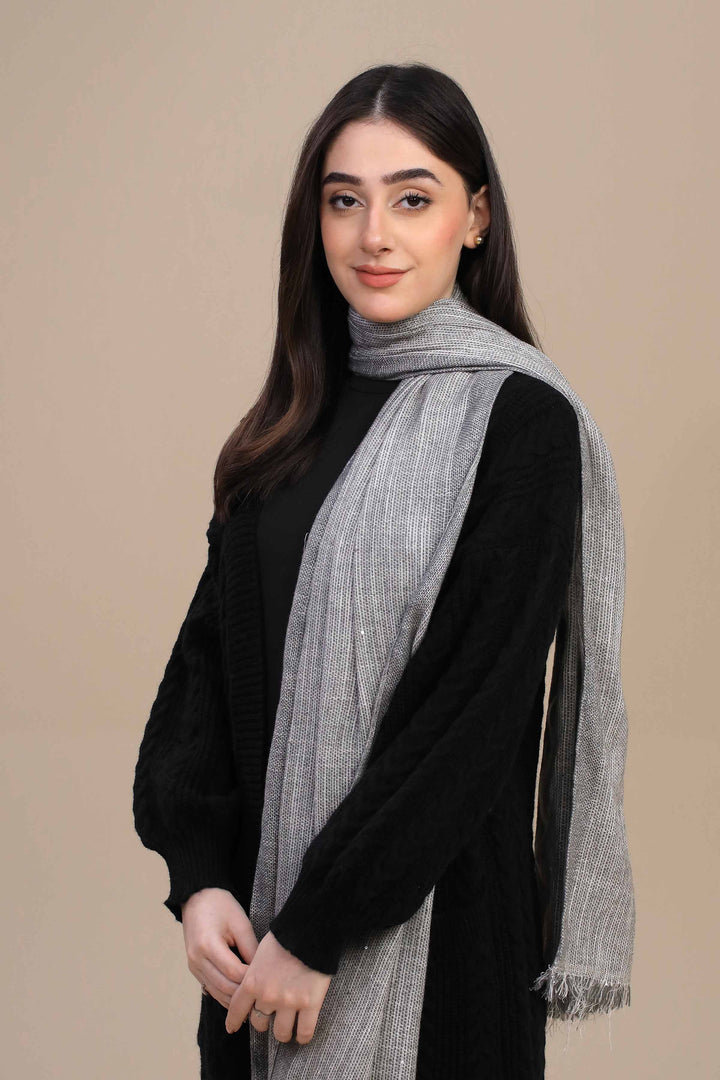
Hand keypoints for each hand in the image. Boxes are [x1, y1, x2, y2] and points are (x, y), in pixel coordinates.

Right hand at [181, 888, 258, 1007]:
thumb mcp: (240, 923)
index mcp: (208, 945)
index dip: (252, 979)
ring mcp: (193, 966)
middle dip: (245, 993)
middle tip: (266, 993)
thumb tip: (262, 972)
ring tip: (256, 998)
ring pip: (217, 992)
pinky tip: (242, 994)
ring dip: (236, 998)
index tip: (269, 980)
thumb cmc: (220, 906)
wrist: (197, 898)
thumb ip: (251, 948)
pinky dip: (226, 994)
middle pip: (225, 987)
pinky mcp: (195, 969)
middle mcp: (197, 959)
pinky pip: (212, 988)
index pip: (234, 972)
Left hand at [225, 929, 331, 1044]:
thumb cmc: (284, 937)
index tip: (232, 1028)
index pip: (237, 1010)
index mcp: (252, 982)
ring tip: (287, 1030)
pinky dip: (303, 1037)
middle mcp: (268, 996)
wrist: (309, 930)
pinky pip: (305, 1032)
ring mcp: (289, 1002)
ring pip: (281, 1033)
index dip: (233, 1022)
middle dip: (263, 1023)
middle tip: (270, 1019)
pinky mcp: (310, 1004)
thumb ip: (254, 973)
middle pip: (259, 1024)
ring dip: (282, 1033)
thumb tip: (253, 985)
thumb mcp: (260, 953)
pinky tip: (302, 1036)